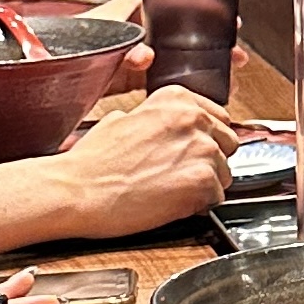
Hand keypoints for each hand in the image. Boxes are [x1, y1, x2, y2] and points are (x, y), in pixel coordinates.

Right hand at [50, 85, 243, 235]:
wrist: (76, 190)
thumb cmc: (92, 161)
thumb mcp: (121, 119)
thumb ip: (155, 118)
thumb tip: (166, 127)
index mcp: (177, 99)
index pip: (219, 119)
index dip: (204, 140)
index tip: (190, 152)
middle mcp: (194, 118)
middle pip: (227, 144)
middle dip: (209, 162)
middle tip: (179, 175)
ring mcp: (201, 149)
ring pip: (224, 173)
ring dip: (204, 185)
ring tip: (170, 191)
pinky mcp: (202, 181)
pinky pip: (216, 197)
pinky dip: (198, 205)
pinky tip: (171, 203)